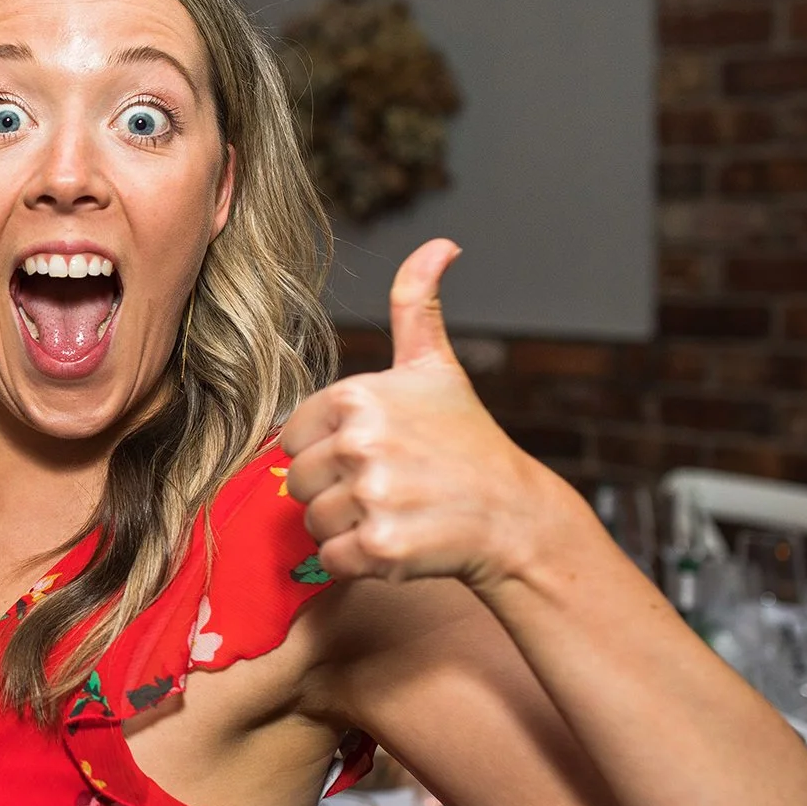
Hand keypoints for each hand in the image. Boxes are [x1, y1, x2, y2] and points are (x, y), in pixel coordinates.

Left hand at [279, 239, 551, 588]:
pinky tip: (396, 541)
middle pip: (299, 481)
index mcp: (357, 396)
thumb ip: (417, 304)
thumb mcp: (437, 368)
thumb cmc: (467, 442)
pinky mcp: (380, 545)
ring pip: (313, 522)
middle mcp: (361, 441)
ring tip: (395, 512)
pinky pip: (330, 559)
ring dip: (346, 527)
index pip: (292, 436)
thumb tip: (440, 244)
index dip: (326, 450)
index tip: (372, 453)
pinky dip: (356, 561)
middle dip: (335, 491)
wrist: (514, 515)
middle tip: (389, 487)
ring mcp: (372, 494)